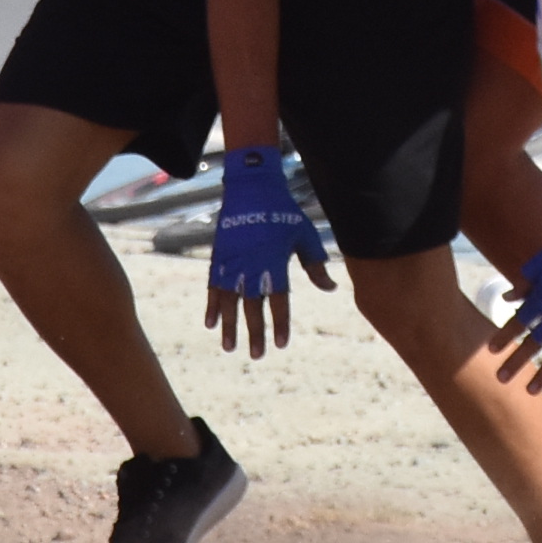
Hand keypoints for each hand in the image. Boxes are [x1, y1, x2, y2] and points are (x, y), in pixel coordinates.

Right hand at [204, 144, 332, 355]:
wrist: (252, 187)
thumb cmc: (283, 211)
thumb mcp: (304, 235)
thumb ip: (316, 264)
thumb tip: (331, 288)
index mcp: (275, 260)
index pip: (278, 299)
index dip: (279, 323)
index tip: (280, 344)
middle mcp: (252, 264)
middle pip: (253, 305)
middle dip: (255, 331)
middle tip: (256, 355)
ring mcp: (233, 261)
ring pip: (230, 300)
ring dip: (230, 325)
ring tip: (230, 347)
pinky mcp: (220, 256)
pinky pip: (213, 285)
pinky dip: (212, 305)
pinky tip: (210, 323)